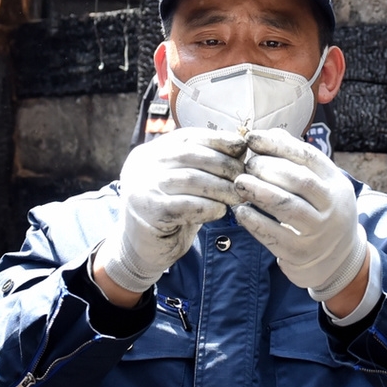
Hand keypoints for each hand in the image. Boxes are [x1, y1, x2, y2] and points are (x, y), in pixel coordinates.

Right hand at [96, 128, 247, 293]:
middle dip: (223, 164)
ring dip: (220, 187)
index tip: (241, 146)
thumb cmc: (172, 214)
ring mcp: (142, 186)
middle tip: (244, 178)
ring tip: (237, 197)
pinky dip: (208, 207)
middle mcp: (143, 165)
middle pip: (190, 155)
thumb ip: (204, 165)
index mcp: (152, 152)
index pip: (187, 137)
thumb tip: (240, 147)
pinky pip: (185, 205)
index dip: (217, 139)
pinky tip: (221, 211)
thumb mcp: (186, 184)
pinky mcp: (148, 211)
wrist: (142, 249)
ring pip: (190, 179)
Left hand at [233, 129, 368, 301]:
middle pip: (299, 181)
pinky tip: (240, 211)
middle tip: (246, 164)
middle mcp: (332, 206)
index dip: (278, 145)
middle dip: (268, 168)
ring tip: (239, 183)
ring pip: (287, 207)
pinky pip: (275, 235)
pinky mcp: (301, 253)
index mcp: (336, 183)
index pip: (308, 157)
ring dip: (259, 192)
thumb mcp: (320, 184)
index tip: (252, 138)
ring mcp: (318, 232)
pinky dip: (254, 221)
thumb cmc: (319, 211)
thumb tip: (267, 134)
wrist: (336, 258)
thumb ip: (296, 160)